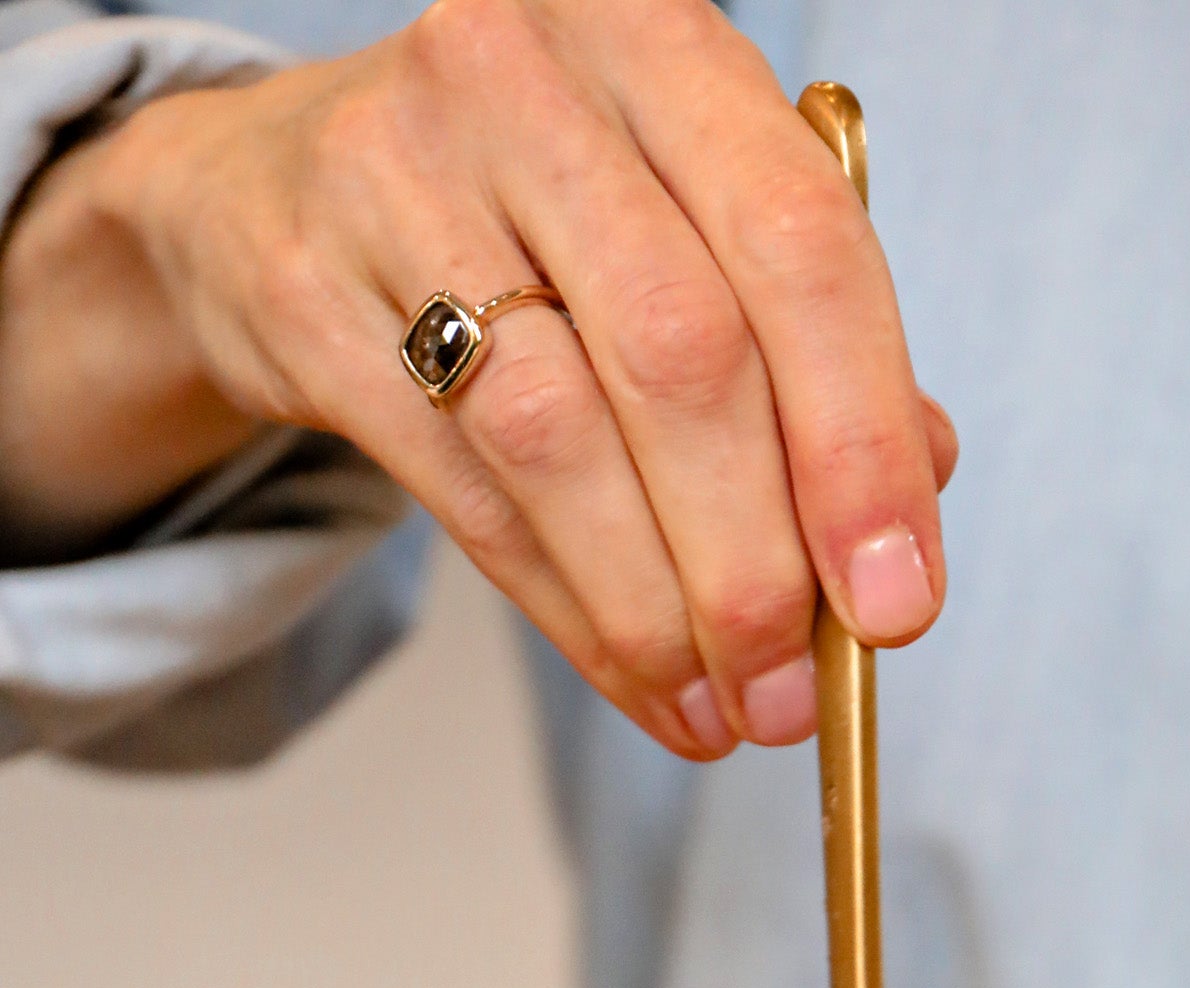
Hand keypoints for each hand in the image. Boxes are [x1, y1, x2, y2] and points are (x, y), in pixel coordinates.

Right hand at [0, 0, 954, 756]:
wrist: (282, 180)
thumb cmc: (536, 206)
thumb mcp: (688, 218)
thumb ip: (810, 352)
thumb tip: (896, 545)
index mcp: (659, 37)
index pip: (800, 248)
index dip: (860, 446)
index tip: (896, 606)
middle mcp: (524, 75)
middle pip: (682, 355)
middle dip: (756, 561)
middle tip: (795, 693)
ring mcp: (397, 173)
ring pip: (563, 439)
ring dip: (660, 610)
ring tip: (722, 707)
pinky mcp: (309, 290)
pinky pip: (468, 493)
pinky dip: (572, 612)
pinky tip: (637, 677)